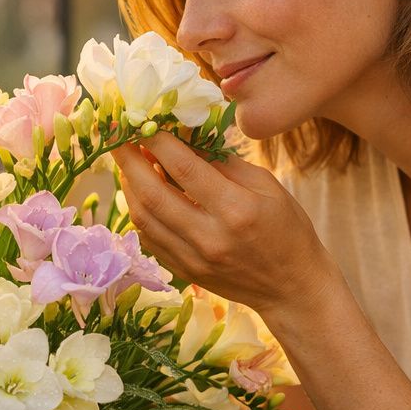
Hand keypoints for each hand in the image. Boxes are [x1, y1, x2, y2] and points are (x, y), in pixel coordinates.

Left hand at [112, 133, 337, 322]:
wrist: (292, 288)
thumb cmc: (288, 230)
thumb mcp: (267, 186)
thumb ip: (224, 163)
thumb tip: (186, 137)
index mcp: (236, 209)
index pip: (183, 167)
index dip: (156, 140)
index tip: (143, 121)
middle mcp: (209, 236)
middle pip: (152, 194)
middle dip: (129, 161)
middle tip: (118, 137)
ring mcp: (193, 258)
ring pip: (143, 218)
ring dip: (129, 187)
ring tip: (129, 164)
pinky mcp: (185, 271)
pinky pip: (149, 239)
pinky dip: (139, 212)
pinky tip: (140, 195)